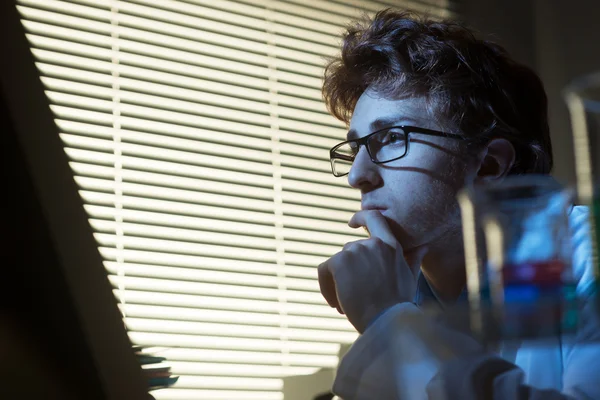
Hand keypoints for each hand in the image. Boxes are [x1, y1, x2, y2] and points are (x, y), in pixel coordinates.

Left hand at [318, 210, 427, 332]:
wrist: (387, 322)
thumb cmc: (399, 304)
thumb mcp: (410, 277)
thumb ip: (412, 259)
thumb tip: (424, 246)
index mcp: (390, 245)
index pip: (374, 218)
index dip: (361, 217)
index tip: (352, 223)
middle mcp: (371, 244)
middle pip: (349, 251)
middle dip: (348, 273)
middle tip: (354, 298)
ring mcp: (354, 251)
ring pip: (336, 264)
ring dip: (337, 284)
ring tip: (346, 306)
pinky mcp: (338, 262)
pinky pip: (324, 271)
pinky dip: (326, 288)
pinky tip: (336, 305)